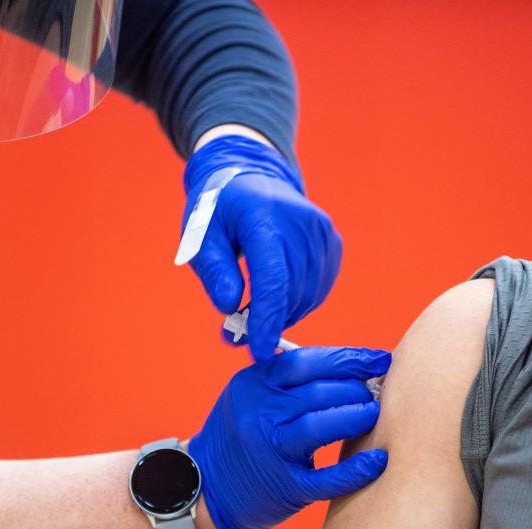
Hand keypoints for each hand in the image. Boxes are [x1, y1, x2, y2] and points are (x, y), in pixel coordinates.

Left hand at [179, 135, 341, 360]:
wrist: (252, 175)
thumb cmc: (220, 208)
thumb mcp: (200, 235)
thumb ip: (214, 271)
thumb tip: (230, 307)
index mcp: (263, 216)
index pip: (272, 278)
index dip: (266, 320)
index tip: (257, 352)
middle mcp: (300, 222)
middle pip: (292, 291)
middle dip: (266, 322)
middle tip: (235, 335)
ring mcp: (321, 232)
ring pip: (308, 295)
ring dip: (281, 315)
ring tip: (252, 314)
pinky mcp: (331, 242)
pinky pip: (319, 288)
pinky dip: (297, 302)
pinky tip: (275, 297)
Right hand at [188, 347, 390, 528]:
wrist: (203, 485)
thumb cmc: (239, 436)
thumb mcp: (250, 396)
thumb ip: (288, 380)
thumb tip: (351, 367)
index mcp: (254, 383)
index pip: (307, 361)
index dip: (348, 358)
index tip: (377, 359)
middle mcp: (259, 413)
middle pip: (319, 391)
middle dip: (356, 389)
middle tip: (375, 392)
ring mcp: (270, 451)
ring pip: (322, 426)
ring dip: (357, 417)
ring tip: (374, 414)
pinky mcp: (284, 486)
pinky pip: (327, 477)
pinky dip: (357, 469)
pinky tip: (377, 460)